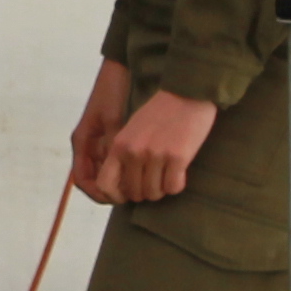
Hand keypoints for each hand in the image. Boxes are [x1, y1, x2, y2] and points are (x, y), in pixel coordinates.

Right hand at [68, 59, 132, 201]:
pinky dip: (127, 171)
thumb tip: (117, 173)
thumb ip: (113, 145)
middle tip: (134, 197)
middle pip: (95, 180)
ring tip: (141, 188)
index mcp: (82, 142)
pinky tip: (144, 172)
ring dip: (121, 183)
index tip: (117, 199)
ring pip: (107, 174)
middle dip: (112, 192)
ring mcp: (100, 142)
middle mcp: (89, 145)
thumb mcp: (114, 121)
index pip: (83, 179)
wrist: (119, 72)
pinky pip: (117, 163)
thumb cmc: (113, 93)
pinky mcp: (113, 139)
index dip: (98, 194)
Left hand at [97, 90, 219, 203]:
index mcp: (119, 146)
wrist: (186, 94)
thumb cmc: (160, 113)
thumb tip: (121, 186)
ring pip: (154, 193)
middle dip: (145, 192)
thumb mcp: (131, 131)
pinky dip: (177, 184)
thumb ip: (123, 154)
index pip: (105, 185)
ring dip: (162, 189)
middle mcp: (134, 152)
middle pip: (134, 193)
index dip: (115, 196)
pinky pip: (174, 187)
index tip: (127, 196)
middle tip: (155, 180)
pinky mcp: (177, 157)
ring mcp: (155, 156)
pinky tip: (180, 172)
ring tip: (168, 174)